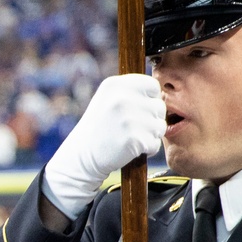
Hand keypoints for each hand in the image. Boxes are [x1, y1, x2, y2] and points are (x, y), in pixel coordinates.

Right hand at [41, 74, 167, 216]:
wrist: (81, 157)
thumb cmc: (98, 129)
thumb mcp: (107, 100)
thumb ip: (131, 92)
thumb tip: (159, 93)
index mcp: (115, 85)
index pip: (152, 85)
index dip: (150, 99)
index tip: (138, 111)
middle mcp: (122, 98)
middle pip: (159, 106)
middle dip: (151, 119)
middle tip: (131, 129)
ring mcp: (128, 118)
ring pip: (160, 126)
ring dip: (150, 135)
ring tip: (130, 138)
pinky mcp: (135, 138)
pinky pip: (155, 143)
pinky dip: (147, 149)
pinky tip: (130, 149)